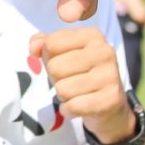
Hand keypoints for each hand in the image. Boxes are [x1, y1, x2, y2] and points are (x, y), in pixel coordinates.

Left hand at [30, 28, 133, 144]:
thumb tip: (34, 48)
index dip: (48, 56)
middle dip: (55, 78)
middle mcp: (104, 51)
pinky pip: (73, 106)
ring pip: (62, 88)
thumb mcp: (61, 53)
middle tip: (70, 80)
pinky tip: (79, 105)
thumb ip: (42, 43)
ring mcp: (110, 75)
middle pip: (55, 67)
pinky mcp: (110, 99)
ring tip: (76, 92)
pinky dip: (69, 109)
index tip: (62, 61)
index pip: (51, 43)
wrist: (109, 104)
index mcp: (92, 35)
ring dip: (63, 95)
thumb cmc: (80, 73)